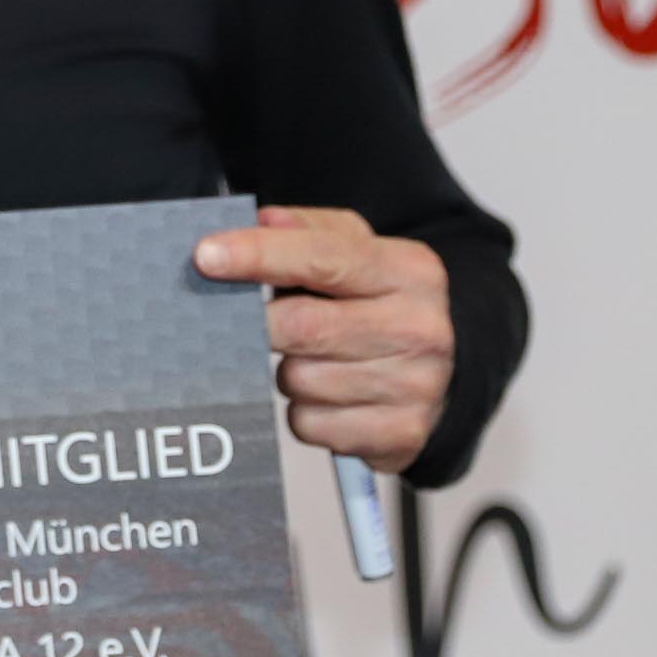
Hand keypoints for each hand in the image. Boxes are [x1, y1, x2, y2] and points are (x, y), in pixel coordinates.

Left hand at [192, 204, 454, 474]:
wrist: (451, 373)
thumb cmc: (384, 305)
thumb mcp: (359, 252)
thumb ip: (308, 232)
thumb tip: (263, 220)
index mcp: (410, 272)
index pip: (324, 258)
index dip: (259, 255)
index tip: (205, 255)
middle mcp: (420, 328)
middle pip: (302, 326)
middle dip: (259, 324)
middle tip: (251, 321)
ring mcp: (416, 386)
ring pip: (298, 380)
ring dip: (287, 370)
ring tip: (314, 358)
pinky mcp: (400, 435)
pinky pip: (309, 424)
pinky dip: (305, 411)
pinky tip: (331, 396)